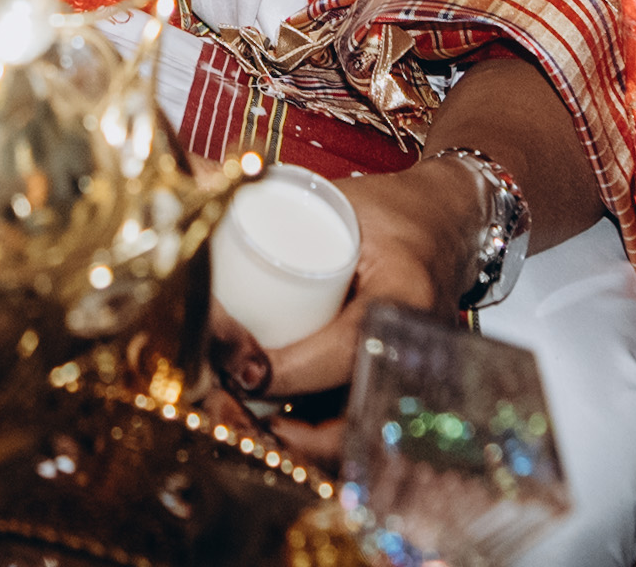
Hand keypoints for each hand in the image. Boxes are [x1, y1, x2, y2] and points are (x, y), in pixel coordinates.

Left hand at [206, 157, 477, 462]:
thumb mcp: (337, 199)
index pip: (345, 349)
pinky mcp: (395, 390)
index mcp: (403, 293)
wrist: (443, 225)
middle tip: (224, 406)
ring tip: (237, 420)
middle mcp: (413, 348)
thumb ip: (268, 202)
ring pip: (352, 435)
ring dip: (293, 442)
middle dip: (282, 426)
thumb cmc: (387, 212)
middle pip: (350, 414)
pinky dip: (312, 440)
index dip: (287, 369)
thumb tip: (192, 194)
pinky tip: (269, 431)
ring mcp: (409, 377)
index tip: (237, 366)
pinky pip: (355, 428)